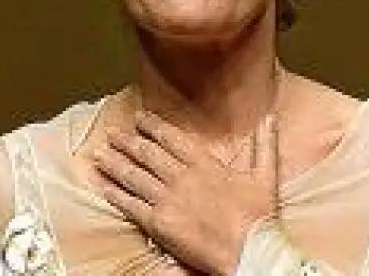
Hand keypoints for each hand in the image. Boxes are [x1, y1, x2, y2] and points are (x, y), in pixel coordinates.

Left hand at [92, 111, 278, 275]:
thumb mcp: (266, 176)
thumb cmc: (260, 218)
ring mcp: (167, 199)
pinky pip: (131, 205)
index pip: (171, 138)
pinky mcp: (159, 223)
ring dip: (114, 163)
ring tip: (98, 154)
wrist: (251, 251)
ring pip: (133, 176)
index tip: (139, 117)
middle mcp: (181, 177)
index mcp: (204, 164)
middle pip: (146, 154)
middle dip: (126, 141)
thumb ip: (264, 144)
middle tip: (111, 132)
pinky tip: (103, 187)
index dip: (152, 126)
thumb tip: (270, 117)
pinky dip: (115, 194)